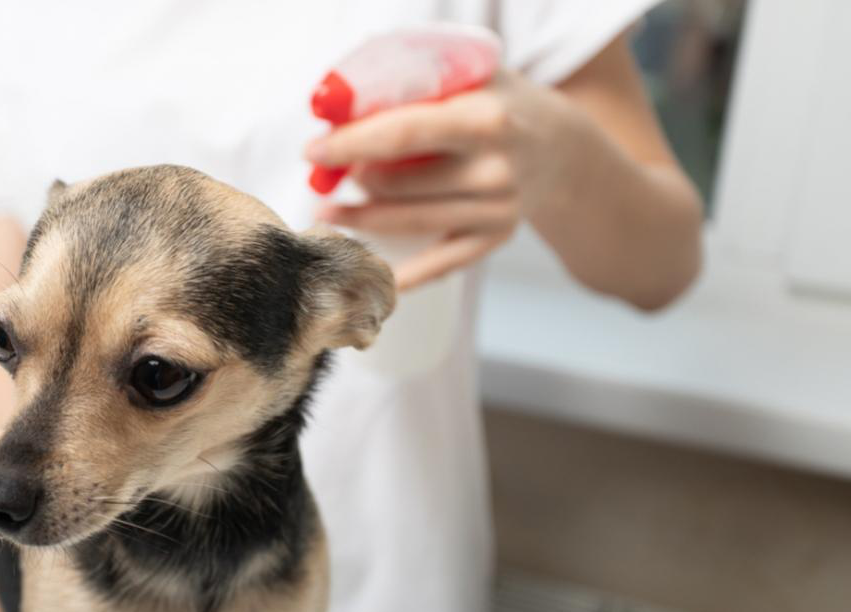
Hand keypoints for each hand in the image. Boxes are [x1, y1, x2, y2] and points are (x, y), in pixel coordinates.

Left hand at [306, 71, 561, 290]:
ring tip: (328, 214)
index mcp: (485, 120)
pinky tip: (364, 275)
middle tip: (323, 178)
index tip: (312, 152)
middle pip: (400, 185)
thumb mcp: (467, 77)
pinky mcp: (495, 239)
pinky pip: (439, 264)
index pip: (402, 134)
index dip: (351, 145)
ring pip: (409, 223)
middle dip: (353, 182)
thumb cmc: (498, 104)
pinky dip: (402, 274)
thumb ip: (413, 89)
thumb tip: (340, 115)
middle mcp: (495, 170)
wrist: (559, 146)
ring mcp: (497, 210)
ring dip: (360, 221)